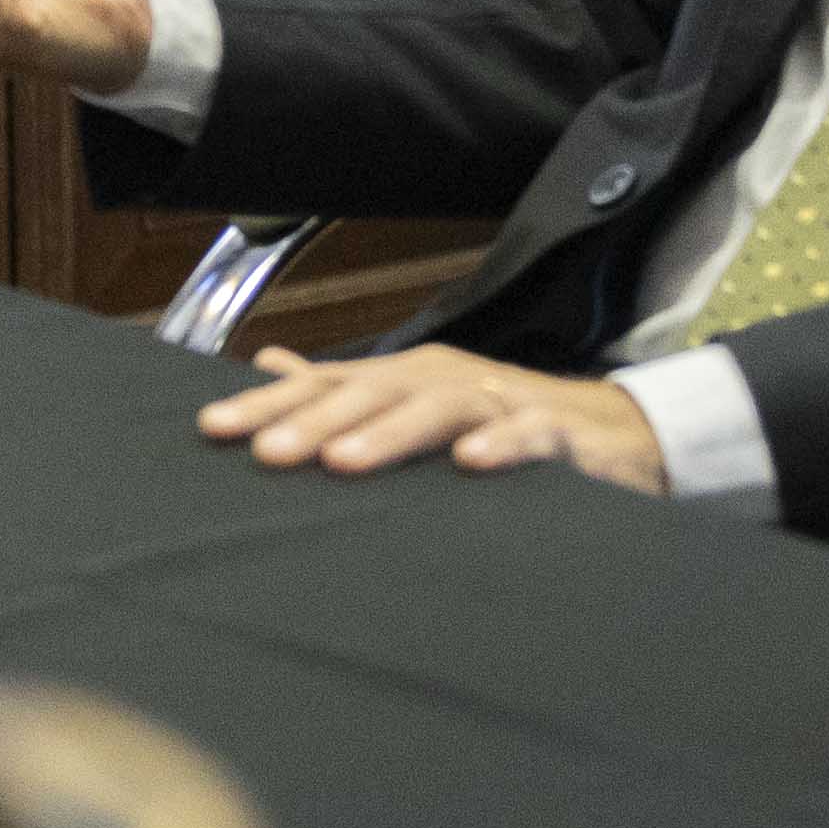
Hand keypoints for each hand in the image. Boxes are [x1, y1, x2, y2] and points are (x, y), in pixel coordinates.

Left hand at [198, 345, 667, 492]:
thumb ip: (344, 390)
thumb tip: (270, 364)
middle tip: (267, 454)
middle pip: (372, 392)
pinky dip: (502, 443)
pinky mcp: (558, 433)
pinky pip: (530, 434)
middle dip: (316, 421)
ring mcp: (502, 402)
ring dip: (390, 433)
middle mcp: (444, 380)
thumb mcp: (414, 406)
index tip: (213, 430)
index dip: (270, 404)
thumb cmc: (501, 424)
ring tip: (343, 463)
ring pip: (439, 407)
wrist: (615, 434)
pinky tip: (471, 463)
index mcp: (405, 378)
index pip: (327, 385)